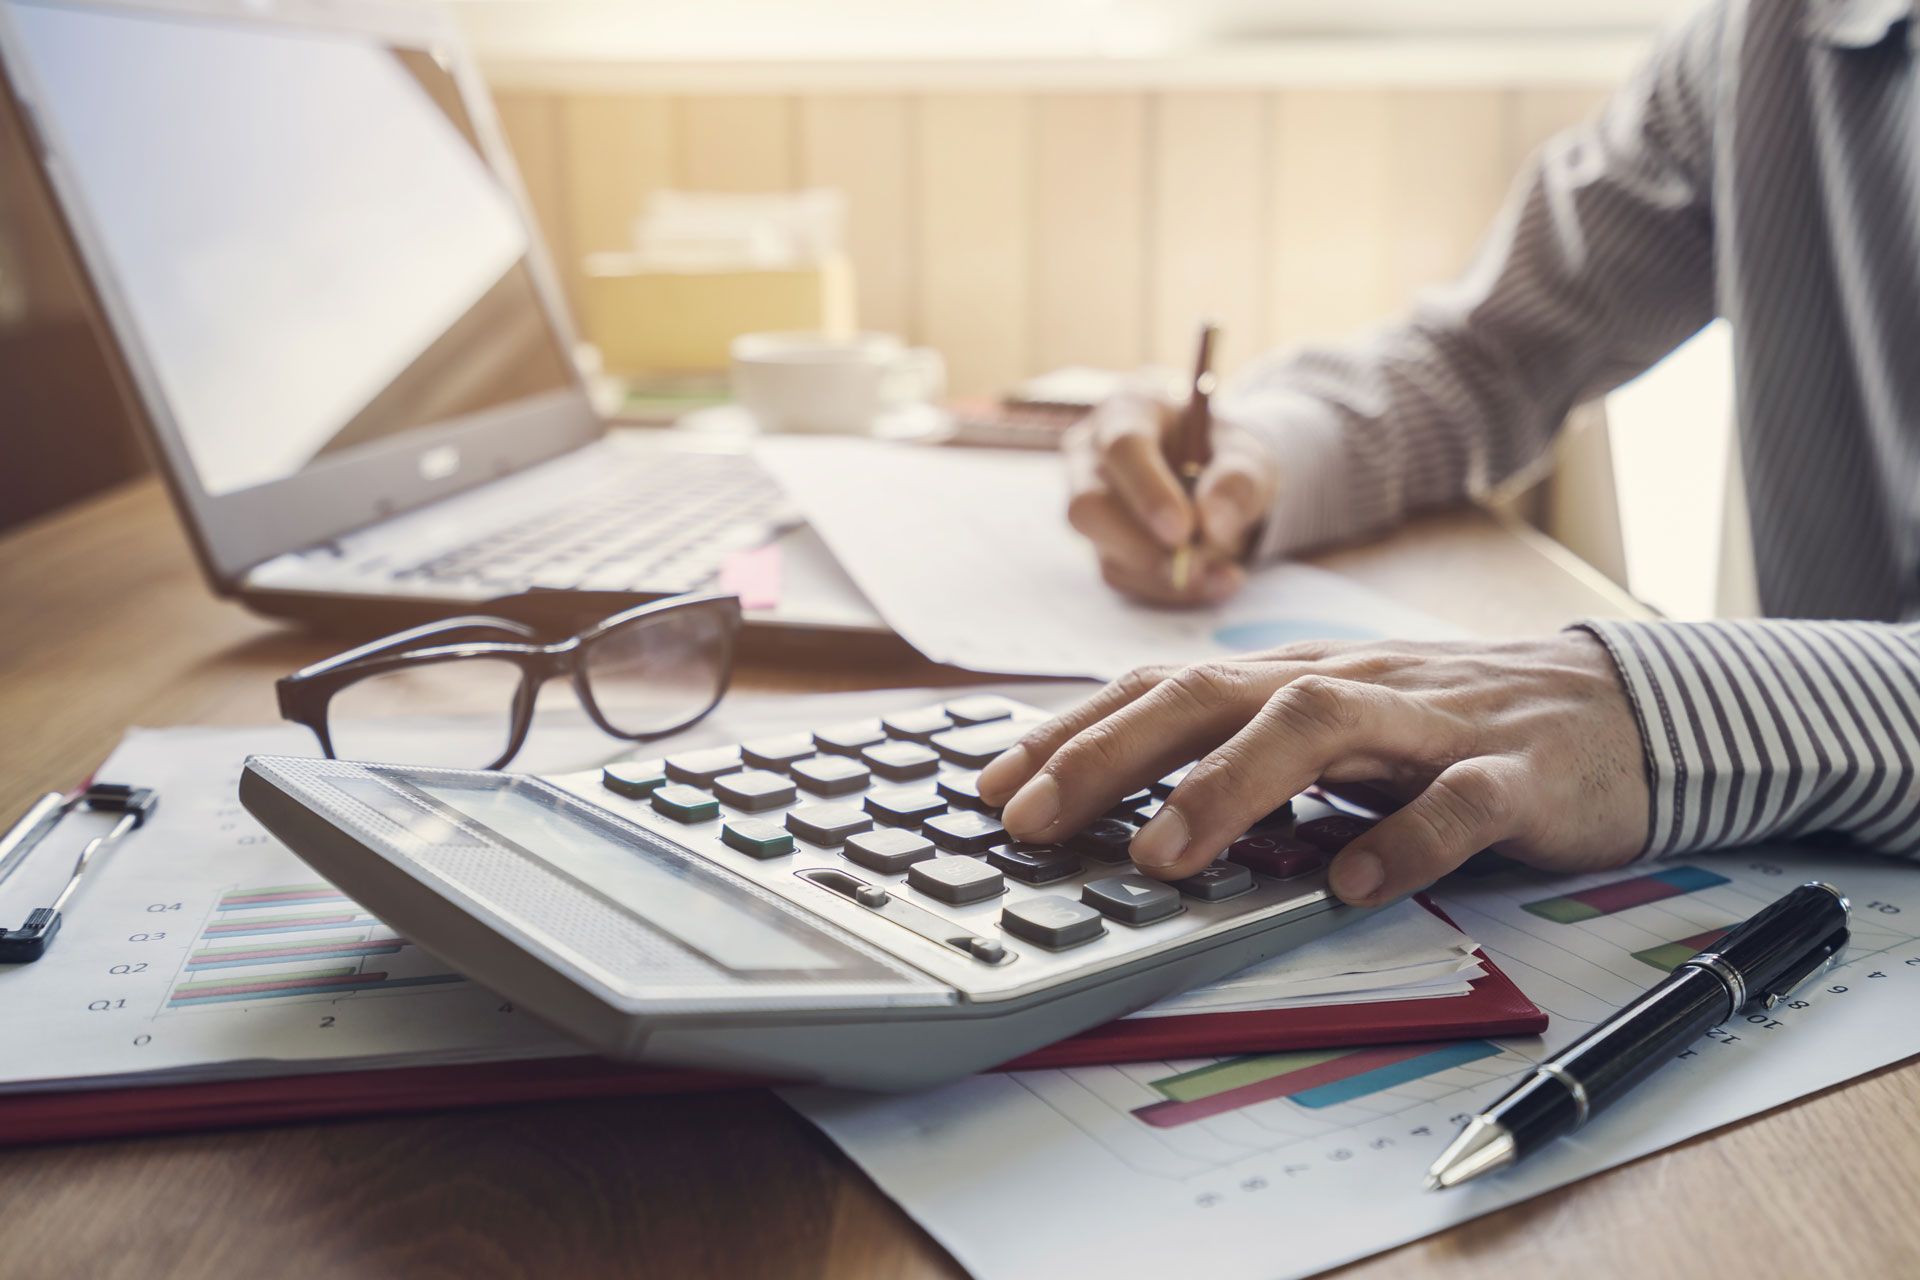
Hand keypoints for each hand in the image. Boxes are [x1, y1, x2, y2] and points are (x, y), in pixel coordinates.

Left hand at [976, 632, 1648, 904]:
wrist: (1618, 712)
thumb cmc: (1448, 730)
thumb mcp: (1332, 735)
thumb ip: (1244, 759)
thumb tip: (1126, 811)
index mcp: (1294, 681)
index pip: (1162, 691)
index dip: (1072, 732)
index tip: (990, 785)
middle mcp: (1346, 687)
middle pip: (1212, 696)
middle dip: (1111, 755)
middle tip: (1033, 820)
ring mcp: (1429, 725)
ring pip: (1319, 728)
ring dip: (1230, 786)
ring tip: (1163, 855)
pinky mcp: (1514, 774)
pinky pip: (1456, 803)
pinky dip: (1401, 841)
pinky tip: (1349, 886)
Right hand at [1064, 386, 1278, 606]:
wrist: (1220, 484)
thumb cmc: (1225, 456)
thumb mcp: (1248, 456)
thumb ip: (1237, 480)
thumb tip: (1212, 523)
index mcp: (1126, 414)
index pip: (1121, 448)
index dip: (1148, 491)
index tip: (1183, 531)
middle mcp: (1091, 459)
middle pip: (1088, 507)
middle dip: (1142, 546)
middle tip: (1195, 567)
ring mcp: (1091, 509)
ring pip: (1105, 552)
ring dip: (1166, 576)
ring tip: (1224, 575)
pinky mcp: (1102, 547)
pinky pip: (1125, 578)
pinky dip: (1170, 590)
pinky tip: (1213, 582)